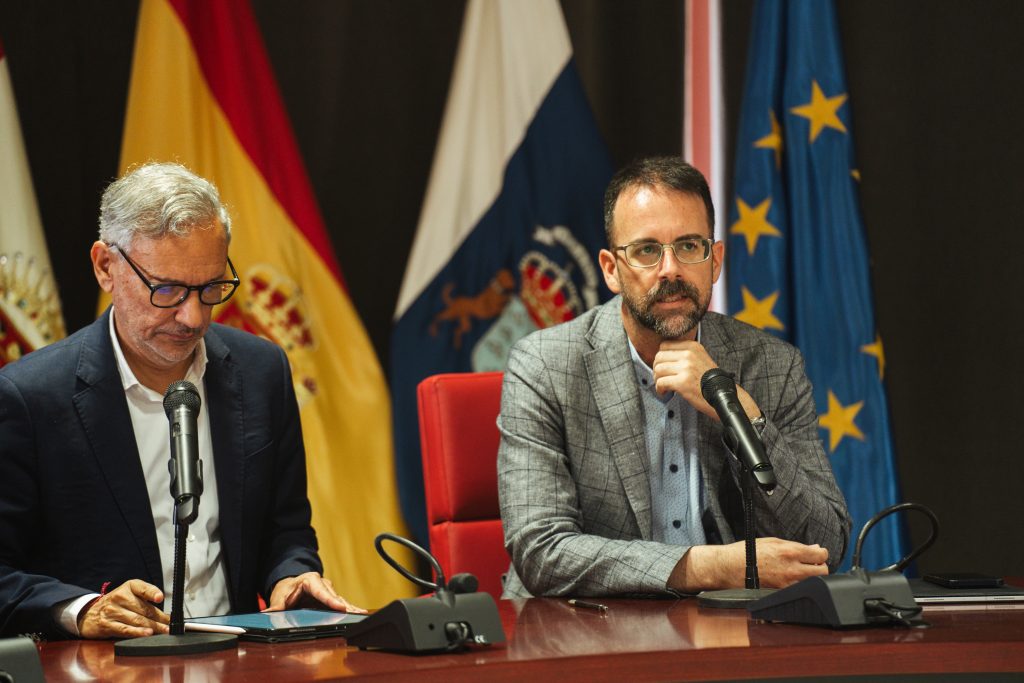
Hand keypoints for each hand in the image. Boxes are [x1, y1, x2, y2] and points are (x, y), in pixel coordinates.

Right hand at [77, 579, 169, 638]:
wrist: (89, 613)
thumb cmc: (116, 603)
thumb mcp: (129, 594)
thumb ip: (146, 599)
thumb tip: (165, 614)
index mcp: (129, 587)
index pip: (143, 588)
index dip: (152, 593)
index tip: (160, 598)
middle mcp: (120, 597)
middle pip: (144, 609)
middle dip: (160, 618)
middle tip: (170, 624)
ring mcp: (112, 611)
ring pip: (137, 620)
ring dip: (153, 627)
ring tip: (164, 630)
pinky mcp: (107, 624)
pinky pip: (125, 629)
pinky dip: (138, 632)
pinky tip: (147, 633)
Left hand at [264, 572, 366, 613]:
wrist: (290, 587)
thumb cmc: (287, 591)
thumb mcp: (280, 598)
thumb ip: (276, 606)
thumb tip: (268, 612)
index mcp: (309, 580)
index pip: (320, 591)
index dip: (330, 600)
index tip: (339, 607)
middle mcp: (322, 584)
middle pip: (333, 596)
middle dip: (343, 606)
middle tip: (352, 613)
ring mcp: (328, 591)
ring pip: (340, 600)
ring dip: (350, 607)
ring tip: (360, 613)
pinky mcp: (332, 599)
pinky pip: (341, 603)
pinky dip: (350, 608)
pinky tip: (359, 613)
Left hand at [652, 340, 760, 420]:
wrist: (723, 394)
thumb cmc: (709, 379)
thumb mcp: (700, 358)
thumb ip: (684, 354)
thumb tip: (662, 356)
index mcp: (692, 346)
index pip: (665, 346)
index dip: (661, 358)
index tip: (663, 367)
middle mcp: (688, 354)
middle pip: (659, 357)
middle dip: (656, 368)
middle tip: (660, 378)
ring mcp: (686, 368)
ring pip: (658, 369)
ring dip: (657, 379)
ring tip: (663, 386)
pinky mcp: (683, 382)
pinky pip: (661, 383)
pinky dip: (659, 389)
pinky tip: (664, 392)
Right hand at [670, 538, 827, 590]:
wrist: (729, 568)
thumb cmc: (748, 552)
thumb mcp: (772, 542)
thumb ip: (796, 546)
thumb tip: (815, 549)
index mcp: (790, 552)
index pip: (821, 554)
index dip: (820, 553)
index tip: (816, 554)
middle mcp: (792, 569)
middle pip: (823, 571)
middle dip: (819, 566)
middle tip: (810, 564)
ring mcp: (788, 584)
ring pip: (815, 583)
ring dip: (812, 577)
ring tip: (800, 572)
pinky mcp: (782, 594)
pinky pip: (800, 590)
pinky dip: (800, 586)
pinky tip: (791, 580)